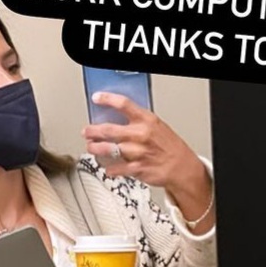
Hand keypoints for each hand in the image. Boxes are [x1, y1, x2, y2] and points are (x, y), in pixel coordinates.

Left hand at [82, 93, 209, 205]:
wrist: (180, 166)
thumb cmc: (168, 146)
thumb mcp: (156, 125)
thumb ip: (137, 122)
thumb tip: (117, 119)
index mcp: (146, 120)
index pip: (123, 104)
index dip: (107, 99)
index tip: (96, 98)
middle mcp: (140, 134)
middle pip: (109, 130)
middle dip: (93, 131)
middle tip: (86, 131)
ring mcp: (137, 152)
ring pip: (108, 149)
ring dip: (95, 149)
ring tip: (91, 147)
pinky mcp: (136, 168)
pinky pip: (115, 168)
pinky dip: (109, 169)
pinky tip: (107, 167)